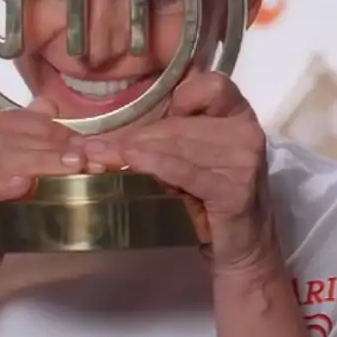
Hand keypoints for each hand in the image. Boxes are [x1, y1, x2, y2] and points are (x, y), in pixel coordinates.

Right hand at [0, 98, 83, 288]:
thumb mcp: (24, 171)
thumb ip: (41, 139)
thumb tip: (56, 107)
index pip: (25, 120)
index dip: (60, 131)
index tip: (92, 146)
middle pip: (16, 140)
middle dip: (58, 148)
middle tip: (90, 160)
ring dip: (39, 163)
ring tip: (71, 168)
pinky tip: (23, 185)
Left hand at [78, 73, 273, 274]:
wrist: (245, 251)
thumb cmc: (212, 198)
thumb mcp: (196, 157)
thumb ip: (168, 135)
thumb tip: (105, 129)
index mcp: (238, 115)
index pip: (212, 85)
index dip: (181, 94)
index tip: (159, 112)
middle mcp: (245, 132)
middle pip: (179, 123)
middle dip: (134, 136)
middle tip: (92, 146)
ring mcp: (242, 161)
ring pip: (175, 146)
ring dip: (133, 153)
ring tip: (97, 157)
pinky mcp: (233, 190)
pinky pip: (184, 170)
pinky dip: (155, 165)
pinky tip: (131, 162)